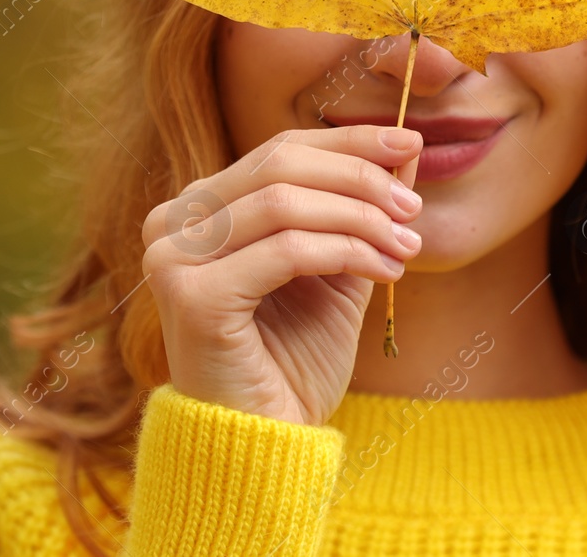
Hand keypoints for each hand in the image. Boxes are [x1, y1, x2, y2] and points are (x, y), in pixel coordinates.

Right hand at [140, 125, 423, 424]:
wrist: (262, 444)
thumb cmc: (293, 360)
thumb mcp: (336, 269)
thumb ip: (360, 209)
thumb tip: (407, 146)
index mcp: (200, 209)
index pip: (279, 150)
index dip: (348, 141)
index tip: (410, 143)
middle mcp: (173, 224)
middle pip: (280, 164)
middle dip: (360, 178)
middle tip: (413, 207)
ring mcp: (173, 258)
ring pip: (286, 203)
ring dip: (361, 219)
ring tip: (406, 247)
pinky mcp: (191, 296)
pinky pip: (286, 250)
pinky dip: (345, 252)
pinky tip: (384, 273)